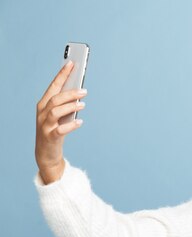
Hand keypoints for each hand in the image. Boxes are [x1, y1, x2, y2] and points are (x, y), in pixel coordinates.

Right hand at [35, 60, 87, 182]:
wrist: (46, 153)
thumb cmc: (55, 129)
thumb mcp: (60, 115)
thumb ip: (66, 104)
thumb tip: (80, 91)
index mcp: (43, 104)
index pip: (53, 86)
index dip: (62, 74)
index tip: (72, 63)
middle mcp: (42, 113)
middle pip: (55, 99)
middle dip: (70, 92)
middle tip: (84, 90)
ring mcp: (45, 125)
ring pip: (55, 112)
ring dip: (70, 107)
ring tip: (83, 105)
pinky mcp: (50, 137)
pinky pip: (60, 130)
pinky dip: (71, 125)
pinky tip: (80, 122)